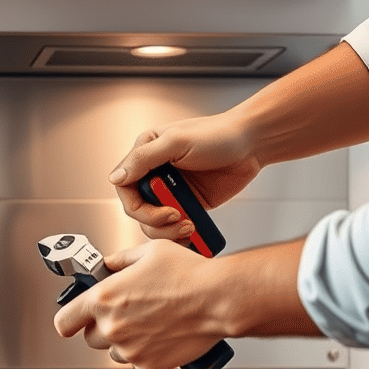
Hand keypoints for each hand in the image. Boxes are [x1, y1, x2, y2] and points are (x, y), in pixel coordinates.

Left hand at [53, 240, 232, 368]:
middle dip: (103, 327)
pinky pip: (139, 364)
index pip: (64, 321)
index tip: (76, 318)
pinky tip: (163, 335)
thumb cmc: (188, 274)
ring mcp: (130, 351)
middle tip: (126, 314)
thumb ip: (119, 260)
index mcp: (103, 298)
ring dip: (125, 342)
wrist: (218, 299)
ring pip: (115, 352)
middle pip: (90, 338)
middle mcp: (112, 327)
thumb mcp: (147, 252)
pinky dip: (148, 354)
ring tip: (149, 323)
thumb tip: (107, 265)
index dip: (70, 319)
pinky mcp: (149, 367)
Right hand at [107, 108, 261, 242]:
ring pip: (155, 223)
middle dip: (155, 221)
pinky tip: (193, 231)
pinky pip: (176, 226)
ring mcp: (173, 191)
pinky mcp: (190, 204)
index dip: (136, 205)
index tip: (157, 210)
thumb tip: (116, 178)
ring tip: (189, 225)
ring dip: (169, 231)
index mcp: (146, 154)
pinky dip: (182, 234)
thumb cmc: (218, 133)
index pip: (125, 187)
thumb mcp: (176, 141)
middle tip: (176, 217)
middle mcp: (156, 174)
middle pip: (138, 210)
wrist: (252, 144)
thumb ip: (143, 159)